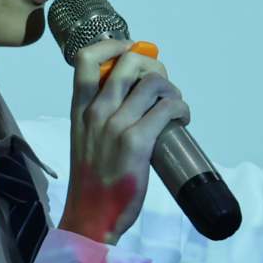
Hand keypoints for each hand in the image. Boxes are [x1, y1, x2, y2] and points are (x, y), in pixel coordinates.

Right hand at [58, 39, 190, 244]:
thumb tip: (132, 95)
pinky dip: (181, 108)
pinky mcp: (137, 142)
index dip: (113, 45)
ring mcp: (116, 125)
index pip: (87, 59)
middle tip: (161, 86)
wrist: (91, 216)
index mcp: (80, 109)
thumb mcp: (85, 138)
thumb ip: (100, 115)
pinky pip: (167, 108)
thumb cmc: (92, 181)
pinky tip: (182, 120)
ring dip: (172, 89)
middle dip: (153, 65)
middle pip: (128, 62)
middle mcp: (96, 111)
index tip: (131, 53)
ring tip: (175, 106)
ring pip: (153, 82)